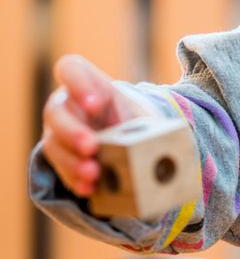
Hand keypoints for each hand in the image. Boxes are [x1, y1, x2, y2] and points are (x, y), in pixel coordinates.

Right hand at [41, 55, 141, 196]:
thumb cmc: (127, 114)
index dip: (78, 84)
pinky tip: (90, 188)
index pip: (70, 69)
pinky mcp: (60, 158)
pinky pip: (61, 170)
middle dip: (72, 131)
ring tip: (93, 173)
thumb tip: (166, 135)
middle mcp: (65, 106)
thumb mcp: (135, 108)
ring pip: (54, 144)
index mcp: (85, 84)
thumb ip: (141, 116)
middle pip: (56, 113)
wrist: (122, 134)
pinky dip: (76, 180)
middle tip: (91, 146)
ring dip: (72, 161)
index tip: (96, 104)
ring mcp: (57, 133)